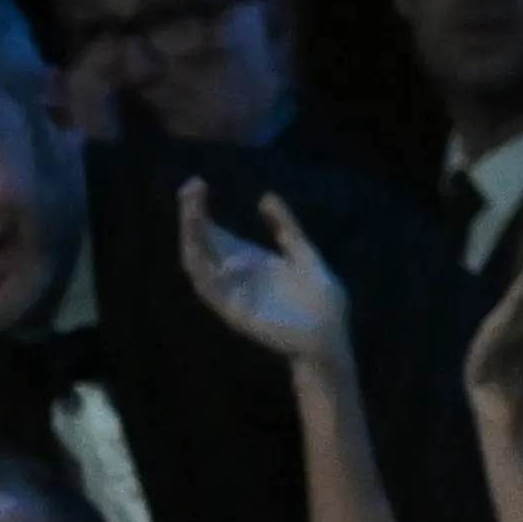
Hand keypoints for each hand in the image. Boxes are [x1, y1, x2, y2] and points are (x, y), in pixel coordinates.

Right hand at [178, 179, 351, 372]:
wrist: (332, 337)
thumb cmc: (321, 303)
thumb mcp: (304, 254)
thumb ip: (286, 228)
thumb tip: (265, 196)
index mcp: (249, 263)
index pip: (215, 234)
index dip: (202, 210)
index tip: (198, 183)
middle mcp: (235, 277)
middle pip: (201, 244)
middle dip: (191, 216)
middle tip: (190, 187)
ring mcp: (232, 295)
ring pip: (198, 263)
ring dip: (190, 236)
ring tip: (190, 210)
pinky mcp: (234, 312)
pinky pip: (209, 289)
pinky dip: (201, 267)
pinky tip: (196, 244)